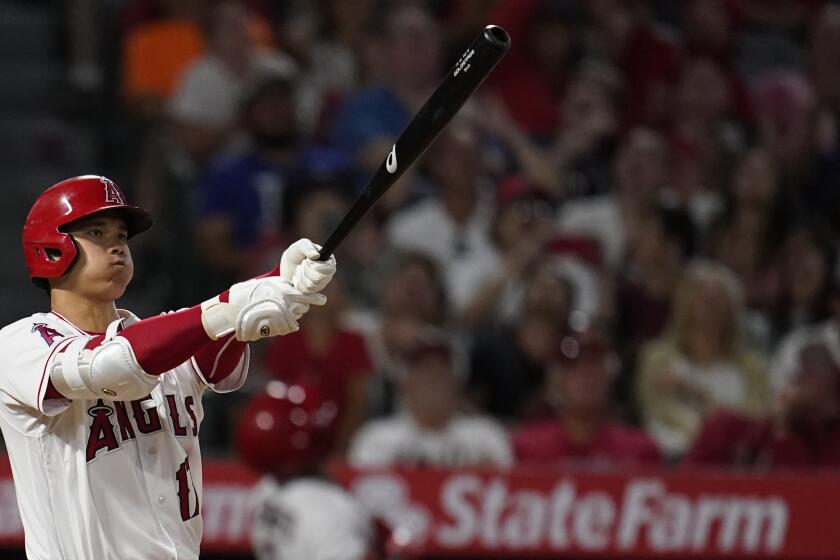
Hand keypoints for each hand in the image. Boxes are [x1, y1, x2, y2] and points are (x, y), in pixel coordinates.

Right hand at [201, 277, 325, 340]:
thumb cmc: (248, 294)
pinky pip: (289, 327)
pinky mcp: (277, 327)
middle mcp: (284, 302)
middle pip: (303, 307)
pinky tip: (273, 322)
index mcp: (283, 289)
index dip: (315, 298)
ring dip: (290, 317)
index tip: (323, 300)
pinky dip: (284, 326)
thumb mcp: (266, 284)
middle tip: (286, 306)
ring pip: (296, 318)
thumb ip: (283, 286)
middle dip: (299, 307)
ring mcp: (281, 316)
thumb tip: (298, 290)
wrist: (231, 309)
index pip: (306, 295)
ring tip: (275, 313)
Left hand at [280, 238, 336, 293]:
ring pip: (310, 286)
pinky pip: (305, 291)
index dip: (316, 267)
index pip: (329, 269)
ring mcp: (321, 284)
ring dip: (301, 277)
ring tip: (299, 270)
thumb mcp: (300, 246)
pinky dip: (298, 284)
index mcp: (329, 261)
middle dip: (305, 271)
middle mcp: (328, 274)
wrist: (288, 265)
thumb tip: (316, 255)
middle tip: (302, 264)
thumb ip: (307, 247)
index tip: (307, 261)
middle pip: (317, 279)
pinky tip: (298, 278)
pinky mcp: (313, 292)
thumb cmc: (296, 253)